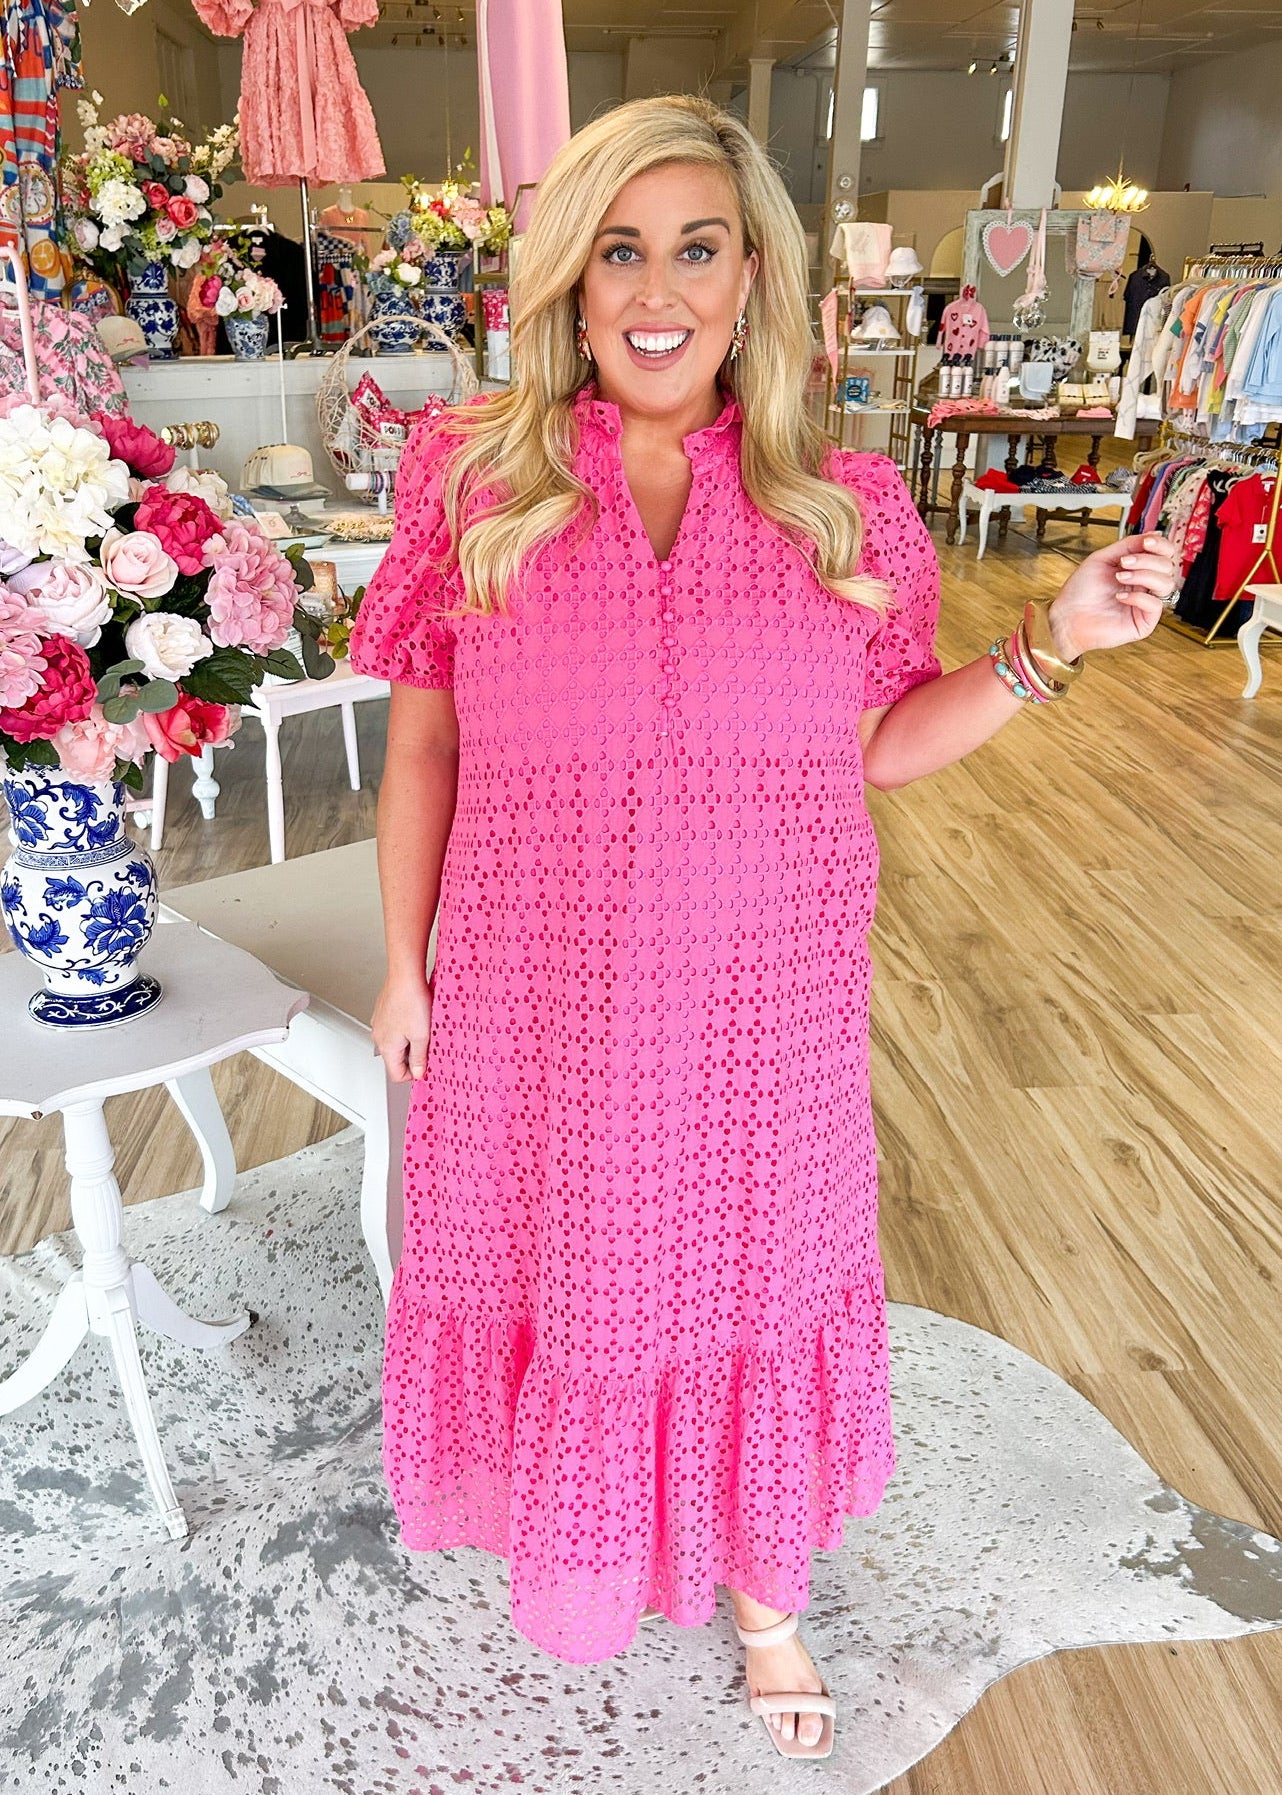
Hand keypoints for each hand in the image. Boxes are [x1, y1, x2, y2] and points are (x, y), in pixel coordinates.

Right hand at [372, 971, 432, 1082]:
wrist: (405, 975)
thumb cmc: (412, 1001)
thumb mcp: (422, 1036)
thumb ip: (420, 1058)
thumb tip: (418, 1073)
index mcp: (387, 1047)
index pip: (396, 1075)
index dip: (413, 1075)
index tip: (426, 1066)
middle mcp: (379, 1037)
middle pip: (396, 1059)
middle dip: (413, 1056)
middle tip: (429, 1044)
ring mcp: (380, 1024)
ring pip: (396, 1042)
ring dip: (411, 1040)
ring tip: (423, 1027)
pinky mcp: (384, 1012)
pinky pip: (395, 1027)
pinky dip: (406, 1026)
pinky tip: (416, 1016)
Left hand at [1046, 532, 1179, 661]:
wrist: (1066, 617)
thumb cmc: (1080, 592)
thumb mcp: (1102, 559)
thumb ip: (1128, 545)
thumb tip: (1154, 534)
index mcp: (1138, 569)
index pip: (1164, 553)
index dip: (1161, 545)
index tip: (1146, 542)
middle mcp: (1145, 585)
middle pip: (1168, 566)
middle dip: (1146, 560)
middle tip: (1124, 562)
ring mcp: (1146, 603)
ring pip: (1166, 583)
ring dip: (1143, 575)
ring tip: (1120, 577)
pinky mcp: (1144, 622)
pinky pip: (1156, 605)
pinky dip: (1138, 597)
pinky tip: (1120, 596)